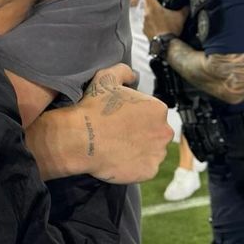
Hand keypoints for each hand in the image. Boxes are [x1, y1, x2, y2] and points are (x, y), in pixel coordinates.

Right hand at [30, 64, 172, 183]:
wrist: (80, 139)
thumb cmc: (93, 109)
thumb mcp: (106, 78)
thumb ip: (124, 72)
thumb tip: (133, 76)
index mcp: (157, 108)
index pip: (153, 114)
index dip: (137, 117)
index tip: (121, 120)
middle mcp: (164, 131)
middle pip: (157, 133)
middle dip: (143, 134)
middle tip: (120, 135)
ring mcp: (157, 153)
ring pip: (153, 152)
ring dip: (140, 150)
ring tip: (119, 148)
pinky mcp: (149, 171)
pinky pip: (145, 169)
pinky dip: (135, 166)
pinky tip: (119, 160)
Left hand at [142, 0, 187, 39]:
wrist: (166, 44)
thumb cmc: (171, 30)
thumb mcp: (181, 17)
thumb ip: (184, 9)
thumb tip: (188, 5)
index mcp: (154, 7)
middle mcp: (147, 14)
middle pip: (146, 3)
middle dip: (151, 1)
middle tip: (157, 2)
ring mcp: (144, 23)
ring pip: (146, 14)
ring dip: (151, 13)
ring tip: (159, 15)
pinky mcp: (145, 30)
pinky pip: (146, 23)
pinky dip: (150, 23)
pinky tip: (157, 25)